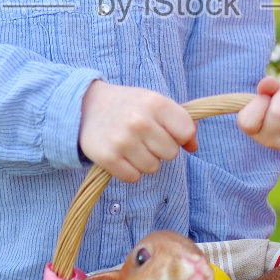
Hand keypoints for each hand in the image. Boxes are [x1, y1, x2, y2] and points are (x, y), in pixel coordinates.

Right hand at [78, 82, 197, 182]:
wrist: (86, 105)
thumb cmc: (128, 106)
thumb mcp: (155, 102)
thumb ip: (178, 120)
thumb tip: (193, 146)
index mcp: (155, 102)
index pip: (186, 132)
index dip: (180, 136)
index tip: (168, 132)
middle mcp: (140, 121)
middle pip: (171, 153)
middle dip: (160, 149)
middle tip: (144, 138)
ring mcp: (123, 140)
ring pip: (153, 168)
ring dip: (144, 161)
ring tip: (131, 145)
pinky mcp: (107, 157)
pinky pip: (133, 177)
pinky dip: (129, 170)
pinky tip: (120, 155)